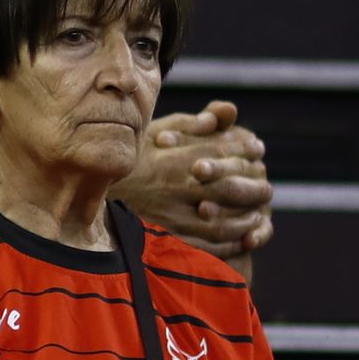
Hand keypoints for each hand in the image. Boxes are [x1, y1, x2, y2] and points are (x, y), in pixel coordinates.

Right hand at [114, 100, 274, 258]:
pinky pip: (208, 245)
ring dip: (247, 219)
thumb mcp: (156, 132)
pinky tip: (239, 238)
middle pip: (233, 189)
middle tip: (266, 187)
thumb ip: (191, 123)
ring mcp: (175, 216)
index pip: (227, 154)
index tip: (257, 149)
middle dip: (256, 188)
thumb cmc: (130, 160)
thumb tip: (224, 114)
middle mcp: (180, 188)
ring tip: (257, 214)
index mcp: (178, 159)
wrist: (92, 193)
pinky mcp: (169, 238)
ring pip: (225, 221)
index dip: (247, 151)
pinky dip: (230, 244)